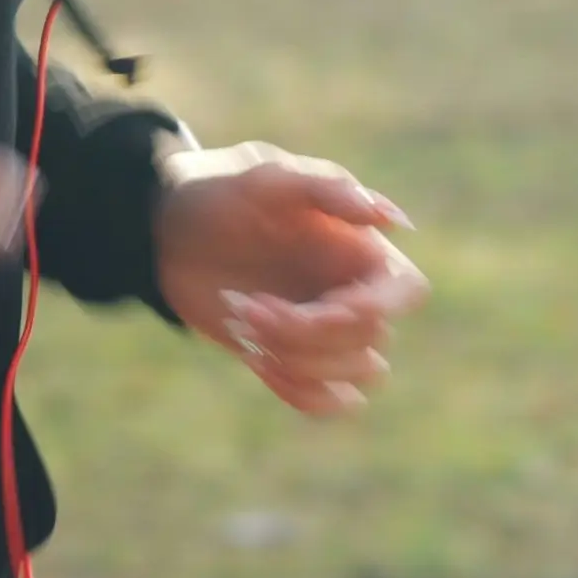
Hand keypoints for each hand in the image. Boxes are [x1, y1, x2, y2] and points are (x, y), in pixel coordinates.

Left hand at [155, 141, 428, 418]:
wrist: (169, 227)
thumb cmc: (223, 190)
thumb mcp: (267, 176)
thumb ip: (328, 190)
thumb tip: (394, 218)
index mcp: (358, 248)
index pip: (408, 291)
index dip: (375, 308)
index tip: (325, 305)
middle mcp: (352, 291)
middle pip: (373, 340)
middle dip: (309, 332)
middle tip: (247, 305)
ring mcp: (326, 330)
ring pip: (358, 375)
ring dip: (301, 360)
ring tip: (243, 321)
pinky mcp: (296, 358)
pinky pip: (328, 401)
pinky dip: (299, 391)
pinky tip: (254, 359)